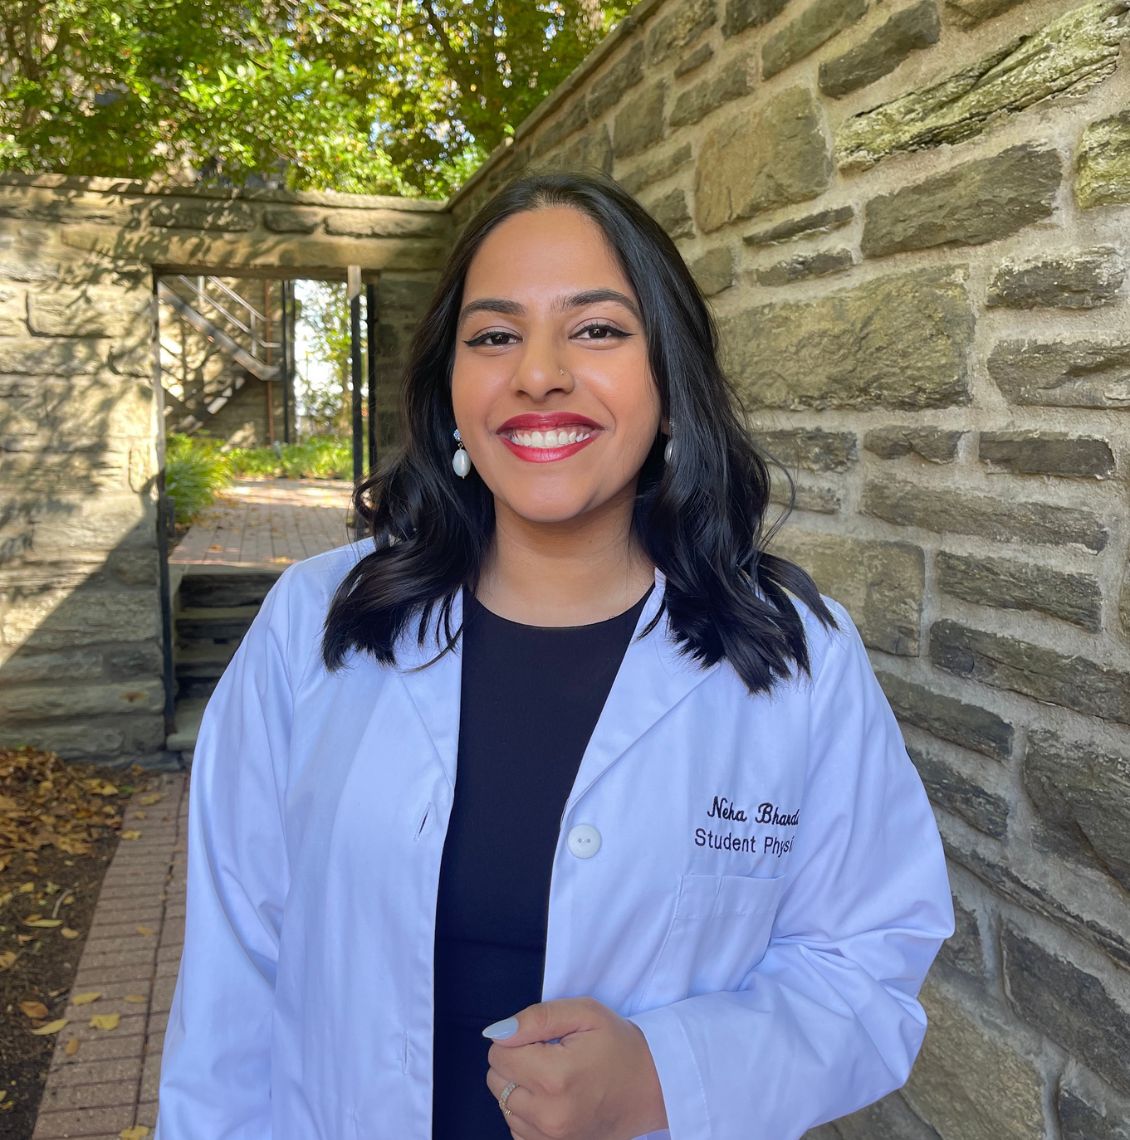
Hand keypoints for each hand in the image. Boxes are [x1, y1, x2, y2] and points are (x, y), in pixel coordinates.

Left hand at [484, 996, 667, 1139]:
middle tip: (549, 1055)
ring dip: (520, 1088)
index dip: (516, 1038)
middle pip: (496, 1080)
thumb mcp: (585, 1013)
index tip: (543, 1038)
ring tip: (554, 1077)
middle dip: (516, 1062)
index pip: (498, 1054)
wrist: (653, 1088)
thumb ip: (537, 1018)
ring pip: (504, 1105)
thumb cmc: (620, 1046)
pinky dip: (526, 1112)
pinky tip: (552, 1099)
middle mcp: (549, 1115)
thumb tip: (497, 1033)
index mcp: (555, 1076)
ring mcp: (552, 1139)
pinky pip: (516, 1129)